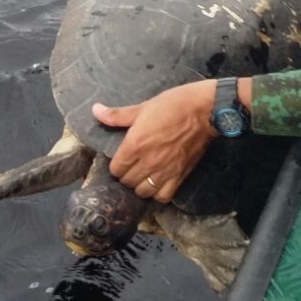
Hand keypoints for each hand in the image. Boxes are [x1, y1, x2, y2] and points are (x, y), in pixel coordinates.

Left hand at [92, 80, 217, 202]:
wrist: (205, 110)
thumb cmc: (173, 104)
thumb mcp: (143, 107)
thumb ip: (117, 115)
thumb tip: (95, 111)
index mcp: (134, 145)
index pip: (115, 169)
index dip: (116, 164)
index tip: (121, 158)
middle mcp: (147, 162)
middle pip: (127, 182)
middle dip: (126, 175)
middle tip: (132, 166)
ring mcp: (164, 172)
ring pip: (143, 192)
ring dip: (140, 186)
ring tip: (143, 176)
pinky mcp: (180, 176)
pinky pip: (163, 196)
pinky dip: (158, 193)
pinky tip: (158, 183)